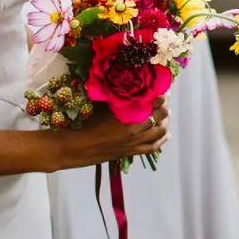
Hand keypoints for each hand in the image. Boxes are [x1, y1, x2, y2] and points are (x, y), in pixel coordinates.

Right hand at [53, 95, 169, 168]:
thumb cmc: (83, 123)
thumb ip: (117, 97)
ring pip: (160, 131)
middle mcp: (135, 130)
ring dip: (165, 121)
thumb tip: (128, 86)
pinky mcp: (131, 152)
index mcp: (127, 115)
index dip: (160, 94)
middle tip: (164, 99)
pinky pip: (153, 147)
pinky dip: (161, 139)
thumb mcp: (101, 105)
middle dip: (164, 105)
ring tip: (165, 114)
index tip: (161, 87)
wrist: (73, 147)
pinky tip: (165, 133)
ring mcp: (134, 143)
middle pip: (160, 115)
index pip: (153, 102)